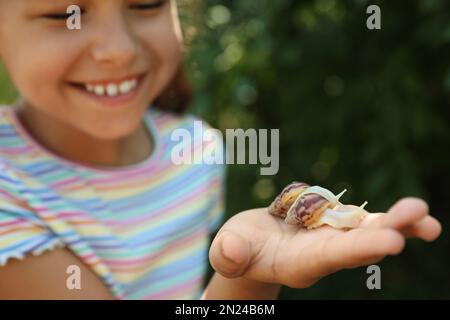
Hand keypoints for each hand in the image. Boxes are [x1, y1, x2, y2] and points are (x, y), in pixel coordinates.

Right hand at [209, 197, 440, 287]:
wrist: (256, 246)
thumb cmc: (239, 248)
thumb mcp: (229, 249)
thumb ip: (230, 252)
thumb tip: (229, 252)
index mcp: (299, 262)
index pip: (330, 256)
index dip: (359, 248)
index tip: (391, 242)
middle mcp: (323, 254)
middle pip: (358, 243)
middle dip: (387, 231)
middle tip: (419, 217)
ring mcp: (333, 239)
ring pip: (369, 231)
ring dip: (399, 224)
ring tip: (426, 216)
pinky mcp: (337, 225)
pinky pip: (367, 222)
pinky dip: (393, 219)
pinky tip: (418, 215)